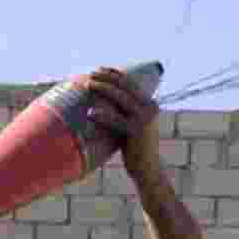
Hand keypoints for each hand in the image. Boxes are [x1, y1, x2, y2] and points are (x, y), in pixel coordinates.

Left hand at [86, 67, 162, 191]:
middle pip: (126, 86)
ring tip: (89, 84)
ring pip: (122, 99)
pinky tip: (90, 113)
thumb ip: (124, 111)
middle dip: (108, 77)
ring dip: (104, 89)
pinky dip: (103, 115)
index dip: (115, 74)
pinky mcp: (137, 131)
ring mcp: (145, 119)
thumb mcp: (130, 125)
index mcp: (149, 103)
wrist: (147, 169)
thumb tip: (104, 99)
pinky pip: (117, 120)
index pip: (131, 83)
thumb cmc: (134, 148)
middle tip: (91, 73)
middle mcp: (150, 107)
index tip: (100, 69)